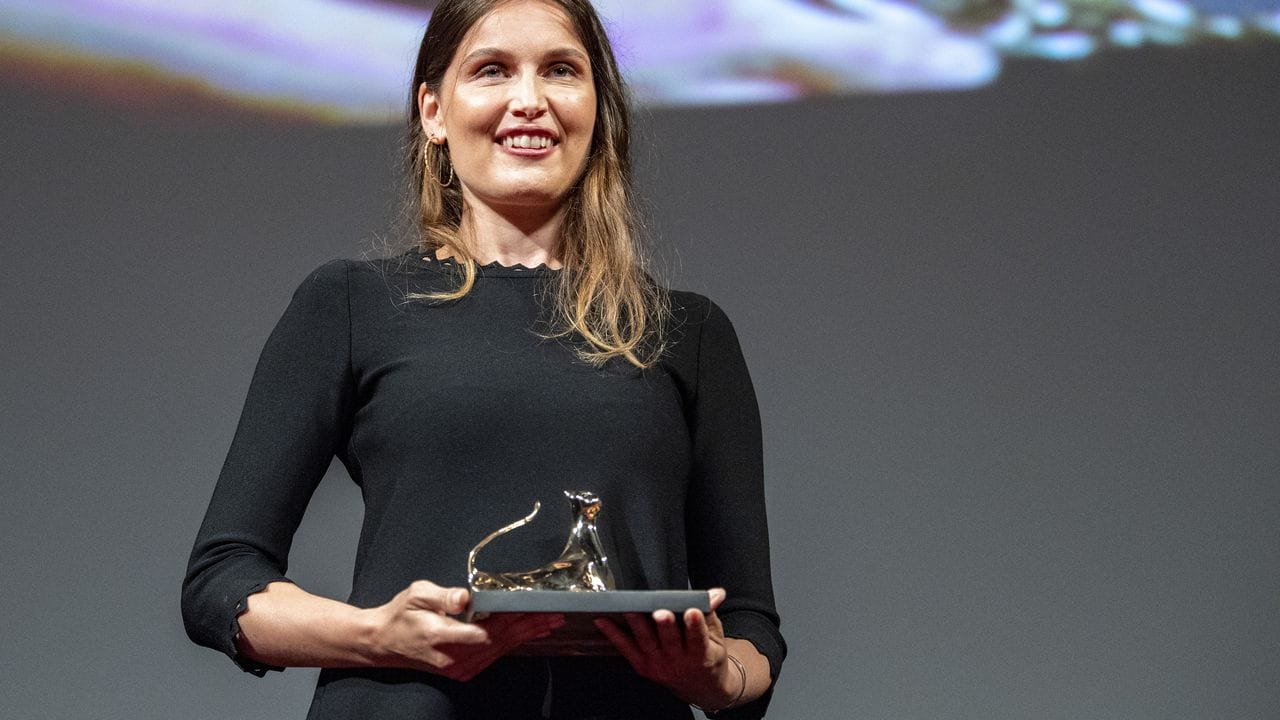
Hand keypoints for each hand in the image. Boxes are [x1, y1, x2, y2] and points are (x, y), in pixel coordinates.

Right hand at [367, 580, 562, 680]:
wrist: (383, 643)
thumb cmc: (401, 616)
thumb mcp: (417, 595)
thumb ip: (442, 596)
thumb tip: (465, 597)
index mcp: (443, 637)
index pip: (488, 630)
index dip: (513, 620)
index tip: (534, 609)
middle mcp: (454, 657)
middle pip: (500, 641)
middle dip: (529, 627)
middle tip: (553, 615)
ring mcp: (458, 667)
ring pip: (499, 650)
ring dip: (525, 636)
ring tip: (547, 623)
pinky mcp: (461, 670)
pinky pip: (492, 656)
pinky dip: (511, 644)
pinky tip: (526, 635)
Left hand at [593, 588, 741, 708]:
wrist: (700, 687)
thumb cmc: (707, 656)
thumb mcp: (716, 636)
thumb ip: (710, 612)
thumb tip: (716, 593)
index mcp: (701, 654)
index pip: (698, 638)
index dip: (695, 626)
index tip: (692, 612)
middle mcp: (678, 661)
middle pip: (670, 641)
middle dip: (665, 626)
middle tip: (660, 612)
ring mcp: (659, 665)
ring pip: (646, 643)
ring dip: (637, 626)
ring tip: (630, 610)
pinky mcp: (643, 667)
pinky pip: (626, 649)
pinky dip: (614, 634)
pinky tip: (603, 620)